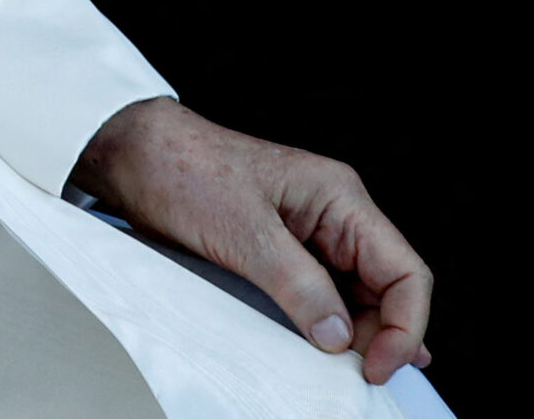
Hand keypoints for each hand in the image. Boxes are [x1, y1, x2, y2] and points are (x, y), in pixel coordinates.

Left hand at [73, 98, 432, 384]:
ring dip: (353, 336)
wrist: (129, 154)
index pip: (404, 271)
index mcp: (338, 198)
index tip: (376, 366)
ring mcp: (306, 236)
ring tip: (344, 375)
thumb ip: (297, 283)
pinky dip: (325, 326)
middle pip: (385, 289)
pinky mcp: (277, 253)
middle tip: (356, 378)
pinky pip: (318, 297)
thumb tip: (339, 337)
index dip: (404, 325)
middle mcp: (332, 216)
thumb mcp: (242, 230)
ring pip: (354, 297)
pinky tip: (329, 352)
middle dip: (381, 335)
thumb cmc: (182, 170)